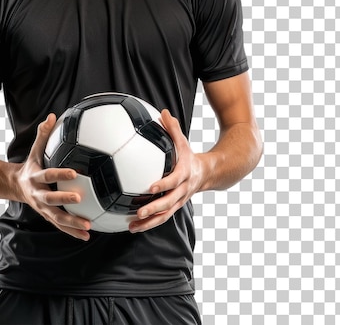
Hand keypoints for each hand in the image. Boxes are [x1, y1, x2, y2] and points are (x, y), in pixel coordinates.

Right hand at [15, 113, 90, 240]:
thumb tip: (52, 116)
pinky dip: (72, 231)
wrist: (15, 186)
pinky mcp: (47, 216)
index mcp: (36, 178)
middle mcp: (38, 195)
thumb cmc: (32, 165)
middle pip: (52, 199)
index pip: (49, 175)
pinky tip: (87, 235)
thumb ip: (43, 135)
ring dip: (72, 223)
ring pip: (57, 218)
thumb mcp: (35, 150)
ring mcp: (42, 208)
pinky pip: (60, 226)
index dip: (61, 174)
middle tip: (80, 199)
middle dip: (65, 200)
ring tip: (88, 226)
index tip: (75, 172)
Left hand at [129, 109, 204, 232]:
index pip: (174, 181)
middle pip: (169, 203)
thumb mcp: (183, 141)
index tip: (150, 188)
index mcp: (184, 173)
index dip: (163, 185)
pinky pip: (162, 218)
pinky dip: (149, 224)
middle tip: (139, 213)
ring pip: (165, 215)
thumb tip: (162, 112)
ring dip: (149, 223)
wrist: (207, 173)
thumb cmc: (189, 155)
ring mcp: (179, 201)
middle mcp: (182, 190)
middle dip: (154, 209)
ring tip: (132, 227)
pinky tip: (133, 227)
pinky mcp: (175, 207)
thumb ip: (173, 128)